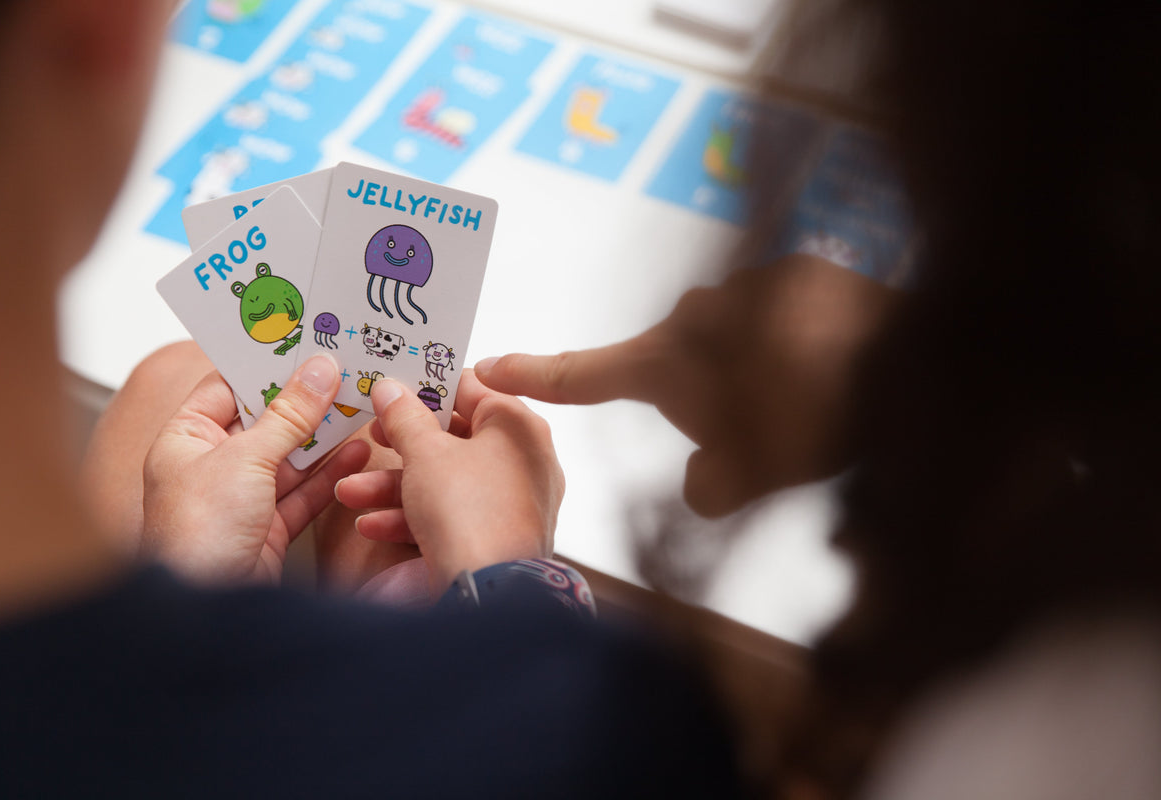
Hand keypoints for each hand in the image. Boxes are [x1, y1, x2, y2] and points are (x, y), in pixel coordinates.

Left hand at [142, 354, 369, 583]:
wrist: (204, 609)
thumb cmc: (196, 535)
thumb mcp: (246, 459)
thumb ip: (288, 415)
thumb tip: (317, 373)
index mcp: (185, 440)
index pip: (227, 387)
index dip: (265, 366)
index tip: (304, 344)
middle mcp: (210, 466)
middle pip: (265, 421)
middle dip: (304, 402)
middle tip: (343, 374)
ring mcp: (240, 498)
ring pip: (290, 457)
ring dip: (324, 437)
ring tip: (360, 408)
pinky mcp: (267, 528)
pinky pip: (303, 492)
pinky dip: (331, 475)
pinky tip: (357, 454)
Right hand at [333, 371, 562, 595]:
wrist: (489, 594)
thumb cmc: (468, 512)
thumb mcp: (425, 454)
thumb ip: (404, 418)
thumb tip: (391, 390)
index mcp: (518, 426)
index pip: (473, 388)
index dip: (428, 385)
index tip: (395, 385)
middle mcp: (524, 461)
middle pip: (455, 437)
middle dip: (401, 442)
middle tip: (371, 434)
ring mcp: (514, 503)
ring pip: (446, 481)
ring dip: (393, 486)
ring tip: (349, 491)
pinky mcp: (498, 537)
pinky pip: (454, 516)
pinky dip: (413, 518)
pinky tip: (371, 524)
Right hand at [476, 254, 898, 516]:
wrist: (907, 359)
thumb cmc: (812, 423)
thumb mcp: (747, 478)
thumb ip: (704, 488)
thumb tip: (703, 480)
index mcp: (667, 360)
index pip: (585, 372)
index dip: (537, 373)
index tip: (492, 362)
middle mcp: (696, 313)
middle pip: (674, 364)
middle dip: (700, 398)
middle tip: (760, 433)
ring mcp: (747, 285)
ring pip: (728, 340)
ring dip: (749, 371)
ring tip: (808, 401)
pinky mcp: (798, 273)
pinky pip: (774, 317)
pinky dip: (789, 346)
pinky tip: (832, 367)